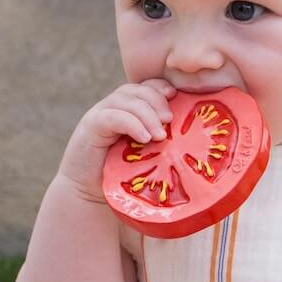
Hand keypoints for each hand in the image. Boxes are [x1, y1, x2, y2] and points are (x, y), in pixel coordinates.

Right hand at [57, 78, 176, 202]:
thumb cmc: (121, 178)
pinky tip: (144, 137)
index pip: (145, 87)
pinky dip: (131, 123)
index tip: (177, 97)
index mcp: (128, 110)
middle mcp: (113, 108)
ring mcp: (100, 115)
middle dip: (157, 101)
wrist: (89, 194)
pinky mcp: (90, 127)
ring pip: (126, 100)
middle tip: (170, 120)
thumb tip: (193, 141)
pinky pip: (112, 117)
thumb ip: (161, 143)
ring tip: (160, 135)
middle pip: (137, 90)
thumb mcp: (146, 156)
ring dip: (147, 115)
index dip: (161, 87)